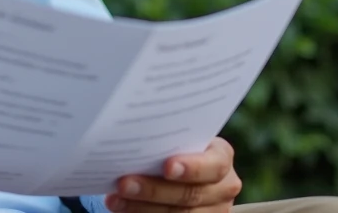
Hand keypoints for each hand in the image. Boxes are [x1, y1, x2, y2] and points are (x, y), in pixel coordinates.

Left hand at [104, 138, 241, 212]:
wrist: (181, 165)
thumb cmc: (173, 144)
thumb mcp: (176, 138)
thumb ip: (164, 138)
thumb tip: (127, 133)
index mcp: (221, 158)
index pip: (214, 165)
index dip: (192, 168)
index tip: (167, 167)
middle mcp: (223, 187)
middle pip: (190, 195)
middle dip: (153, 190)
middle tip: (123, 183)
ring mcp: (214, 210)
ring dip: (142, 207)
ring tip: (114, 199)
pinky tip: (122, 209)